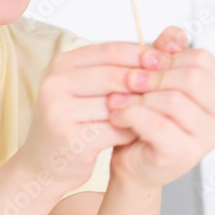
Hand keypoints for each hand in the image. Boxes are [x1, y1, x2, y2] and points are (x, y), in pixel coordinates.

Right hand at [18, 41, 168, 191]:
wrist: (44, 163)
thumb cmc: (72, 124)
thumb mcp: (88, 89)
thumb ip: (117, 70)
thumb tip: (162, 50)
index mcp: (61, 64)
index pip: (110, 50)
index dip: (142, 55)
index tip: (167, 62)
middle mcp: (56, 83)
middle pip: (114, 75)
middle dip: (146, 81)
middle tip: (171, 88)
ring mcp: (60, 110)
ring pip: (116, 103)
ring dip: (141, 108)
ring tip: (158, 111)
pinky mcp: (71, 137)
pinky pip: (114, 129)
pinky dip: (131, 130)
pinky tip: (140, 132)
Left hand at [105, 26, 214, 191]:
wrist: (134, 161)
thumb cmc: (147, 119)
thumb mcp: (157, 80)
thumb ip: (167, 54)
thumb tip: (172, 34)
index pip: (201, 59)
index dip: (168, 56)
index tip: (142, 62)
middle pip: (192, 78)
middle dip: (154, 76)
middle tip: (128, 79)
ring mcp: (208, 137)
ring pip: (173, 100)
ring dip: (138, 97)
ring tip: (117, 99)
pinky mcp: (186, 154)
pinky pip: (156, 124)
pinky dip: (131, 115)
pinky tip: (117, 114)